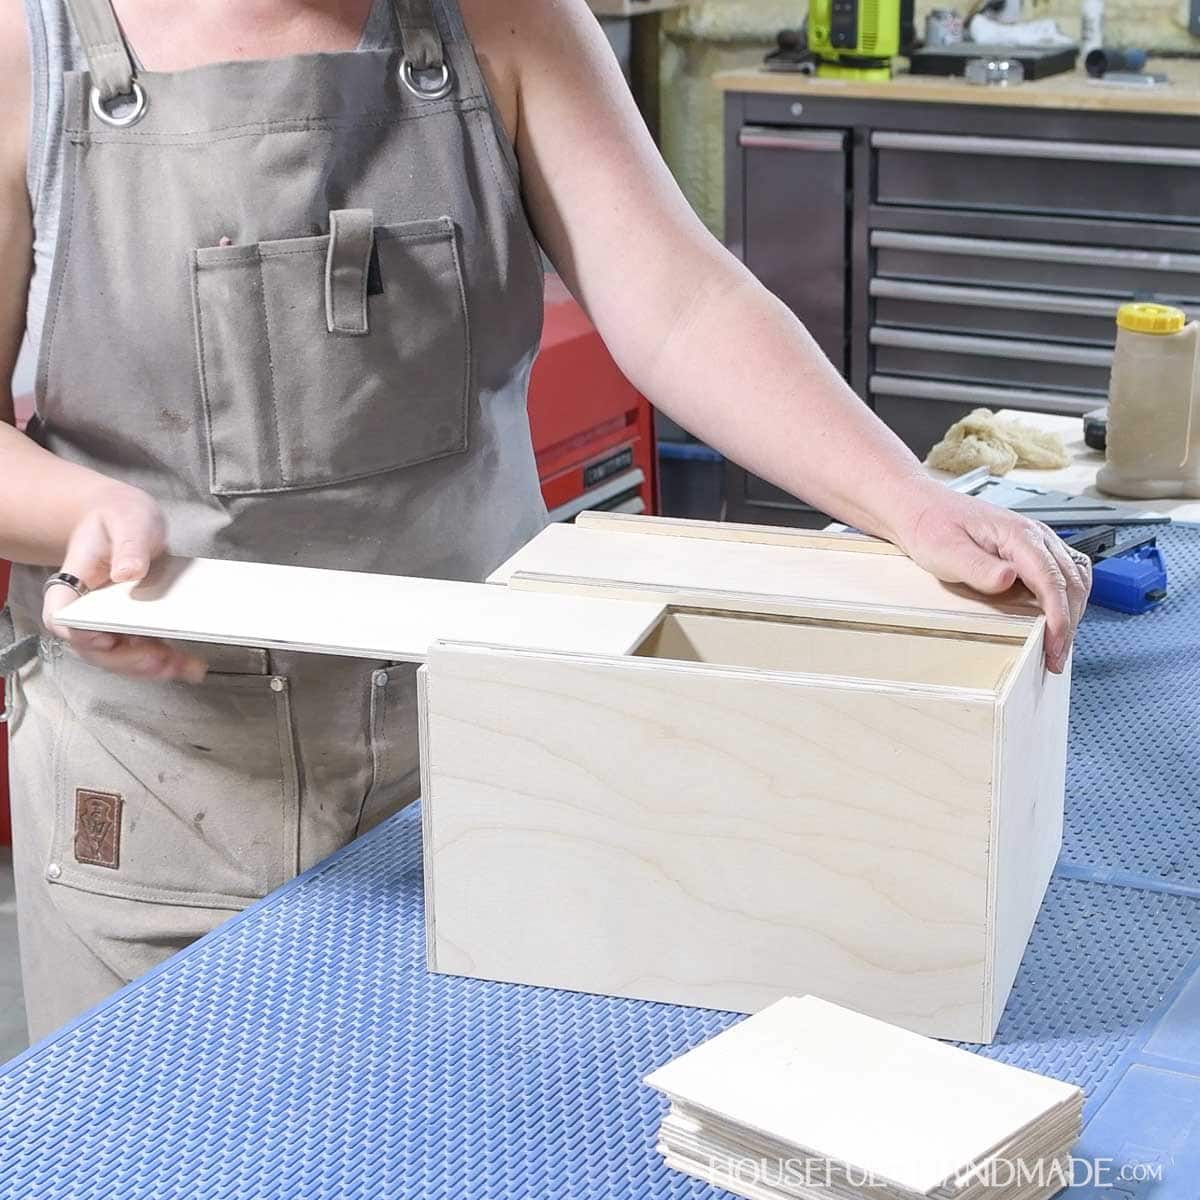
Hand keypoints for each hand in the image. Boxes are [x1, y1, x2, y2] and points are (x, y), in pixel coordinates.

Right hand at [42, 485, 207, 682]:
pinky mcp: (132, 628)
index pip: (62, 618)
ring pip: (121, 656)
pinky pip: (143, 651)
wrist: (124, 520)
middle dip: (128, 660)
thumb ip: (128, 544)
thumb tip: (127, 572)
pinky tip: (191, 664)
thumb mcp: (127, 520)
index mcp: (71, 585)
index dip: (80, 635)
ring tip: (186, 667)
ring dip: (151, 667)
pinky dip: (166, 661)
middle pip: (95, 647)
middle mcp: (85, 611)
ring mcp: (107, 623)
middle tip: (161, 661)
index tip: (106, 638)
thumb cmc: (118, 517)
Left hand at [894, 486, 1090, 673]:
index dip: (1059, 617)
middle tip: (1055, 657)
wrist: (922, 510)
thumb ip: (977, 567)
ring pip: (1074, 577)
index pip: (1052, 581)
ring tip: (1058, 642)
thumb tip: (1008, 579)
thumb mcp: (946, 551)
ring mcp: (1036, 540)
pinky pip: (1063, 571)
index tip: (1055, 645)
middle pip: (1071, 582)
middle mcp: (1035, 535)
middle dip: (1069, 622)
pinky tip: (1058, 615)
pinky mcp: (1031, 548)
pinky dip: (1068, 596)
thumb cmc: (931, 527)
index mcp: (1018, 535)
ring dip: (1073, 611)